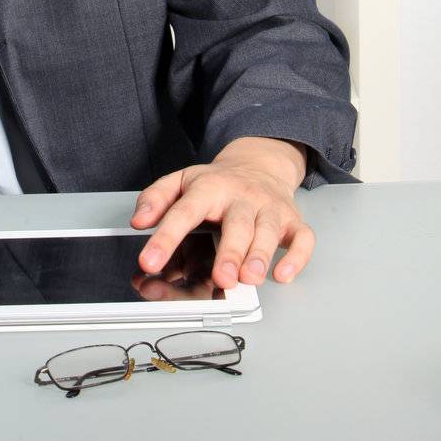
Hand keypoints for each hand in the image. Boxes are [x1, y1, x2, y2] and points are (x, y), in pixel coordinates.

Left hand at [128, 136, 314, 289]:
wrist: (259, 163)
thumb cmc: (217, 182)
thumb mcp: (181, 181)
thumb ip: (156, 198)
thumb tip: (138, 220)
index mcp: (209, 187)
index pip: (184, 211)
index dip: (166, 237)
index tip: (149, 262)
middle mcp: (241, 197)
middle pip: (237, 223)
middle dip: (230, 251)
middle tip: (221, 278)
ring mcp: (269, 208)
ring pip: (269, 231)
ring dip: (261, 256)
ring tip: (249, 278)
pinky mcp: (292, 220)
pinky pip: (302, 238)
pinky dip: (296, 258)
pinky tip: (283, 274)